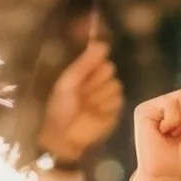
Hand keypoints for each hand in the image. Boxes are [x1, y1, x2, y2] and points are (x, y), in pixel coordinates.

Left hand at [41, 34, 123, 166]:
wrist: (64, 136)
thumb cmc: (61, 107)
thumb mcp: (69, 82)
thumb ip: (85, 63)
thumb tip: (102, 43)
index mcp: (85, 71)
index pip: (100, 55)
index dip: (94, 63)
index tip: (84, 73)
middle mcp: (98, 79)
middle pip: (110, 69)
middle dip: (97, 80)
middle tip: (83, 93)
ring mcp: (107, 94)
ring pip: (115, 85)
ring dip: (100, 96)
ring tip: (88, 106)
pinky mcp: (116, 109)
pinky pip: (119, 101)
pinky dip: (107, 107)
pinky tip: (96, 114)